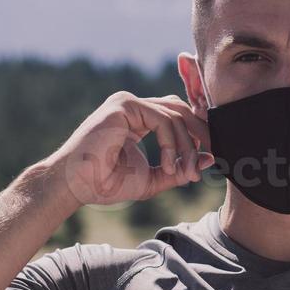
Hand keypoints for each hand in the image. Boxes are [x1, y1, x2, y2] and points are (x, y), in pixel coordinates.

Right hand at [50, 92, 213, 206]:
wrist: (77, 186)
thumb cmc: (106, 184)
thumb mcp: (153, 178)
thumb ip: (179, 169)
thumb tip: (209, 159)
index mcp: (138, 119)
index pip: (177, 115)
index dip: (198, 131)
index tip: (212, 155)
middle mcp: (133, 107)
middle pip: (180, 110)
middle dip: (201, 133)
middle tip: (213, 156)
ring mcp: (127, 103)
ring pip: (175, 115)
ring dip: (187, 145)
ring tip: (185, 172)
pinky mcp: (123, 106)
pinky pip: (162, 119)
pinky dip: (171, 144)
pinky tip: (168, 164)